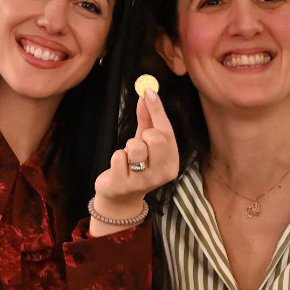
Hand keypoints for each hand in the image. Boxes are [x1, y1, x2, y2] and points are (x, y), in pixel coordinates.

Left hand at [89, 91, 178, 233]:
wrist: (120, 197)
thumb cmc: (135, 166)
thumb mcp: (144, 142)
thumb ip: (148, 120)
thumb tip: (147, 94)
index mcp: (172, 163)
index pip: (167, 132)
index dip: (157, 110)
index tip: (149, 92)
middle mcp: (162, 175)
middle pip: (156, 138)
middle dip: (143, 134)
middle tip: (139, 141)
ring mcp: (143, 182)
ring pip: (136, 147)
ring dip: (128, 146)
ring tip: (129, 156)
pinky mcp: (123, 185)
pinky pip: (119, 157)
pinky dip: (116, 157)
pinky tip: (119, 167)